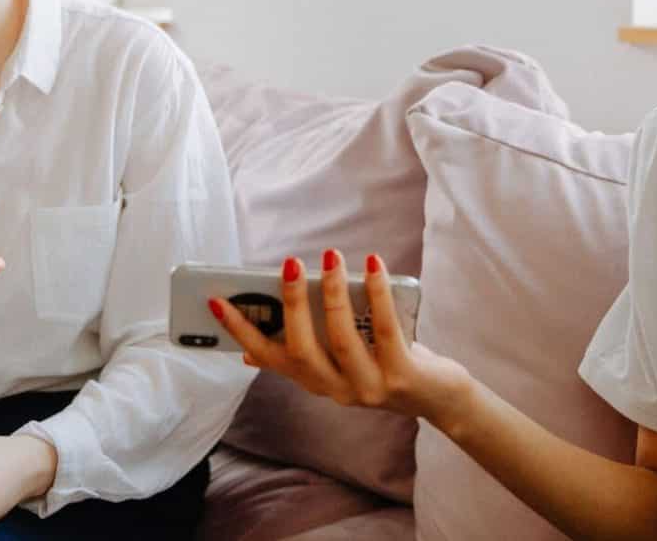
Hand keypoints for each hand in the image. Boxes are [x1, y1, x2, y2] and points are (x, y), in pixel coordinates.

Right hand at [210, 250, 471, 430]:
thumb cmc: (381, 364)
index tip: (217, 301)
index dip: (240, 331)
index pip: (267, 357)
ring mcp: (368, 387)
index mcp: (314, 380)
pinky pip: (386, 330)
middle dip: (291, 305)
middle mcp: (336, 389)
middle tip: (288, 265)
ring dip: (333, 294)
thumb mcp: (335, 362)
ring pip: (342, 340)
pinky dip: (377, 294)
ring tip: (330, 257)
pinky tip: (372, 265)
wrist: (438, 399)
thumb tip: (249, 351)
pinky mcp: (401, 377)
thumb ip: (301, 354)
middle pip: (301, 350)